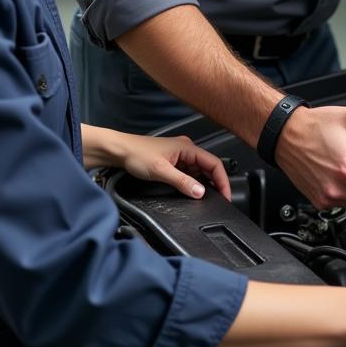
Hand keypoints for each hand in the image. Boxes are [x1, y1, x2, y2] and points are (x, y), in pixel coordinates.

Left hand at [81, 124, 230, 199]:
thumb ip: (182, 182)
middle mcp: (186, 149)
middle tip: (221, 199)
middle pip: (209, 166)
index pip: (214, 163)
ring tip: (209, 197)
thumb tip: (200, 192)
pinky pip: (190, 172)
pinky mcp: (173, 161)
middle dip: (216, 183)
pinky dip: (194, 181)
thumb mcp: (161, 171)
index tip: (226, 195)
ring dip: (205, 183)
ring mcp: (179, 155)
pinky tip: (192, 190)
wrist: (119, 151)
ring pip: (200, 170)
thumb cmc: (136, 154)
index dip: (223, 180)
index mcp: (187, 147)